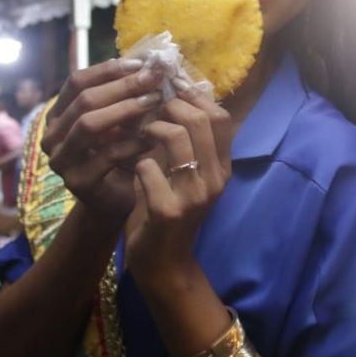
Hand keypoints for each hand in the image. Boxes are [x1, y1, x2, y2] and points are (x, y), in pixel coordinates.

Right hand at [41, 59, 161, 221]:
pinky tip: (154, 137)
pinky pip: (106, 156)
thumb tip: (151, 64)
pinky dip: (133, 143)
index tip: (141, 64)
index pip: (77, 82)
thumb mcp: (123, 122)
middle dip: (122, 86)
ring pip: (90, 124)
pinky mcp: (77, 182)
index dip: (107, 70)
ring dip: (126, 109)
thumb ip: (128, 97)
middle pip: (84, 100)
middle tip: (153, 79)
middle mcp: (52, 135)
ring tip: (154, 101)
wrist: (116, 200)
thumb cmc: (121, 154)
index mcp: (59, 115)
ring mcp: (60, 159)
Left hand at [126, 80, 232, 282]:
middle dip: (170, 108)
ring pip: (176, 137)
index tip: (171, 94)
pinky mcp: (169, 210)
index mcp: (222, 167)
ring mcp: (194, 195)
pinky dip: (136, 163)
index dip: (195, 98)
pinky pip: (148, 168)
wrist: (164, 262)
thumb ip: (187, 145)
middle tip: (151, 114)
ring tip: (141, 136)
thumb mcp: (187, 176)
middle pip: (201, 120)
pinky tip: (132, 171)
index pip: (222, 117)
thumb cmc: (170, 210)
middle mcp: (215, 179)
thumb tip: (174, 98)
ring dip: (152, 130)